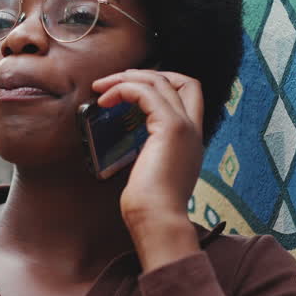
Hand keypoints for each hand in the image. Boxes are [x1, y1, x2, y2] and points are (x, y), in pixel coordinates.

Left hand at [92, 70, 203, 268]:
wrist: (157, 220)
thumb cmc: (148, 207)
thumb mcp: (151, 173)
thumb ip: (150, 154)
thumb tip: (133, 147)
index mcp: (190, 140)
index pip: (189, 96)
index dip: (163, 83)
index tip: (131, 89)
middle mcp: (193, 130)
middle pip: (182, 80)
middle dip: (146, 74)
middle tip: (114, 82)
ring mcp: (185, 126)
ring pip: (161, 81)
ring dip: (127, 78)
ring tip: (102, 88)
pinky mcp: (170, 127)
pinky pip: (146, 92)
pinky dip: (124, 89)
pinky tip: (106, 101)